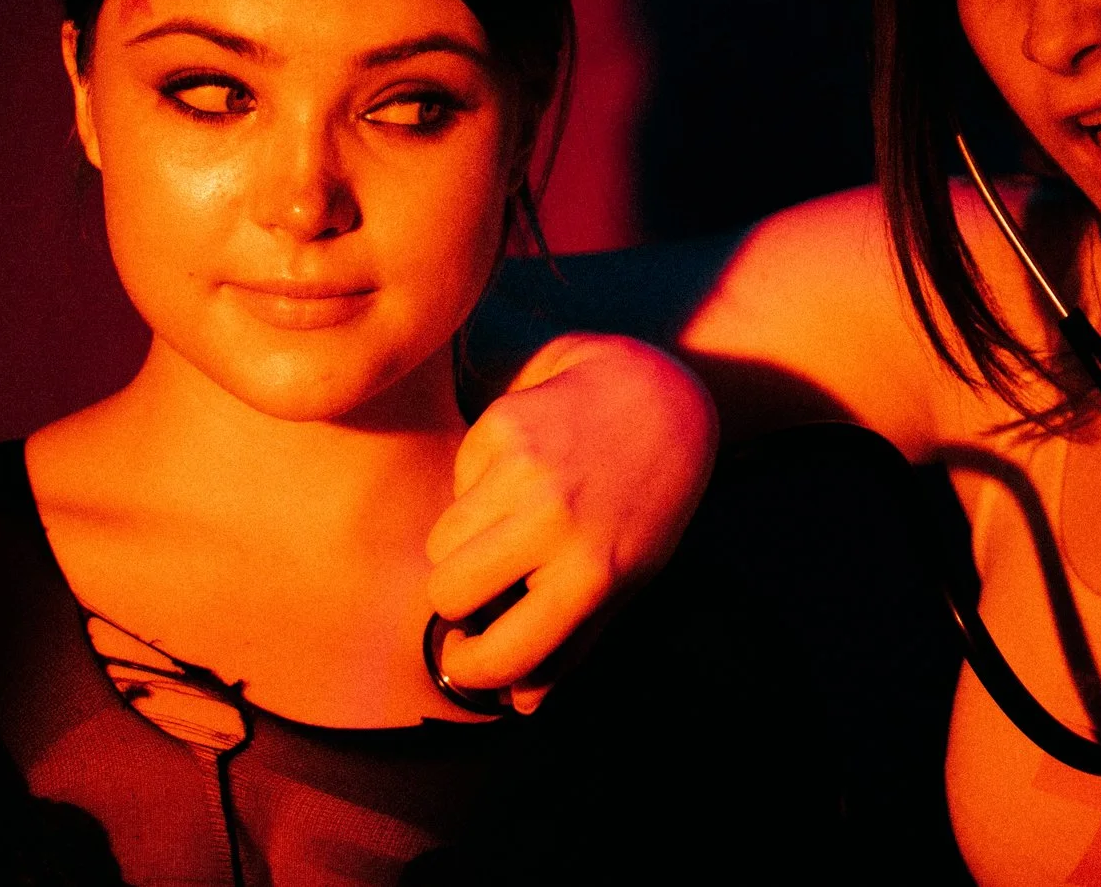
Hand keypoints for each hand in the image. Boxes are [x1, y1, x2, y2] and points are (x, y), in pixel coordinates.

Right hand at [423, 333, 716, 710]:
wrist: (659, 395)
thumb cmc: (646, 501)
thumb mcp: (630, 577)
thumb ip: (573, 642)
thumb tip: (519, 704)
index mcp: (593, 573)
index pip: (503, 654)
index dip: (471, 670)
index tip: (465, 659)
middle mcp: (556, 521)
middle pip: (448, 592)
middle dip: (457, 599)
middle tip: (487, 582)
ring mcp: (525, 469)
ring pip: (441, 540)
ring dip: (463, 542)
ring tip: (510, 523)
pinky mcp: (502, 423)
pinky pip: (455, 482)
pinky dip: (476, 487)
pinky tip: (520, 472)